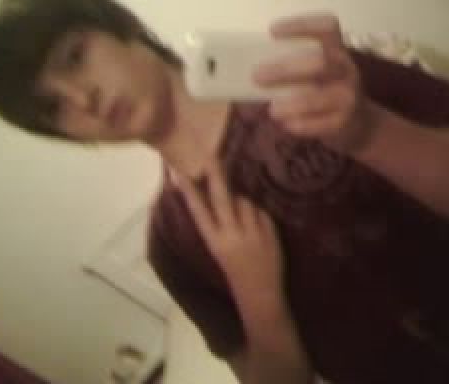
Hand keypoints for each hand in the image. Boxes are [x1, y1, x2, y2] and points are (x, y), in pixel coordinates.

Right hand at [179, 158, 284, 302]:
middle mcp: (231, 235)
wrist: (260, 293)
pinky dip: (259, 215)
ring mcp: (252, 233)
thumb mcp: (221, 248)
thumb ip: (220, 224)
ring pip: (246, 202)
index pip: (199, 212)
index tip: (179, 173)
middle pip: (222, 198)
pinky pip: (262, 211)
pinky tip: (258, 229)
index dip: (189, 192)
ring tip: (246, 222)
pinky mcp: (269, 232)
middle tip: (211, 156)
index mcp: (214, 241)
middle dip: (216, 176)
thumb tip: (223, 193)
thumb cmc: (236, 269)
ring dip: (245, 204)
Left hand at [254, 13, 378, 152]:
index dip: (302, 25)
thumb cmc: (327, 92)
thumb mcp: (319, 73)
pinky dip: (300, 124)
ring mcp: (348, 96)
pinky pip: (320, 124)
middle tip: (257, 75)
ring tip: (272, 109)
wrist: (359, 124)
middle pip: (320, 61)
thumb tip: (251, 67)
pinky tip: (286, 124)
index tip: (272, 31)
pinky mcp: (344, 122)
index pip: (327, 27)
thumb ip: (294, 66)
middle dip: (285, 68)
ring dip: (291, 103)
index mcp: (337, 50)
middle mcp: (346, 69)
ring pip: (319, 97)